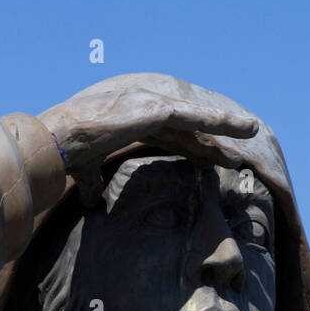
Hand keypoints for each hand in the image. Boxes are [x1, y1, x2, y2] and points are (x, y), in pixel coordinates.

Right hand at [38, 74, 257, 203]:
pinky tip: (240, 128)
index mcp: (133, 121)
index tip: (209, 164)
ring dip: (225, 128)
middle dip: (212, 144)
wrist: (58, 139)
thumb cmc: (68, 153)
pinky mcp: (156, 110)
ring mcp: (152, 106)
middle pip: (189, 130)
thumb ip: (95, 185)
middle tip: (235, 158)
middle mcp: (146, 108)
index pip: (171, 137)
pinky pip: (196, 118)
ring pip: (197, 121)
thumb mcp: (87, 171)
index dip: (192, 150)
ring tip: (251, 132)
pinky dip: (219, 122)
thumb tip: (91, 204)